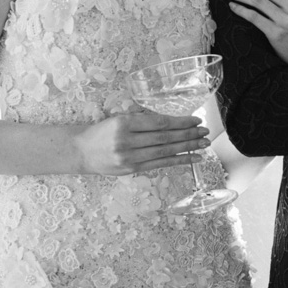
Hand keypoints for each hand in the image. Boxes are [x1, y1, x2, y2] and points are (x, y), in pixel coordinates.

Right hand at [74, 112, 209, 175]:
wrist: (81, 151)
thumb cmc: (103, 131)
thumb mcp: (119, 118)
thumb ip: (142, 120)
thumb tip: (173, 121)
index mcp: (124, 123)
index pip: (159, 123)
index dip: (180, 122)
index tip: (195, 120)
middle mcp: (127, 141)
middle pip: (164, 138)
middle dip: (188, 135)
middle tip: (205, 132)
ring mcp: (129, 158)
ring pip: (164, 152)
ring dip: (187, 148)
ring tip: (203, 144)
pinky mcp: (131, 170)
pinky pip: (159, 164)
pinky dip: (178, 161)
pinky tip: (192, 158)